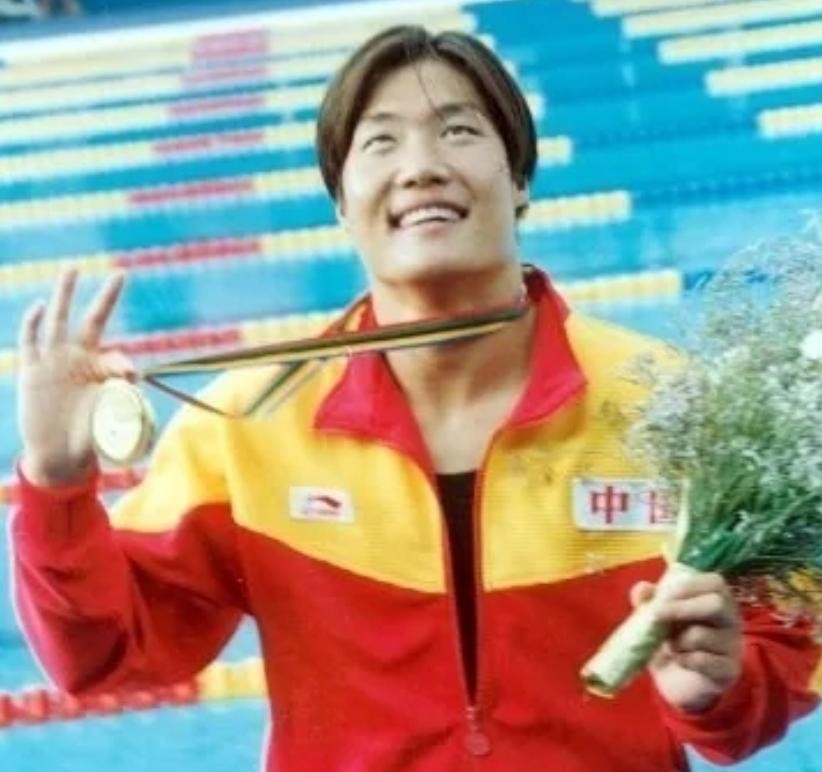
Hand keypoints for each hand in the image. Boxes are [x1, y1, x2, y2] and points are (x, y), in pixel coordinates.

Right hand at [17, 269, 135, 485]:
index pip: (116, 356)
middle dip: (106, 298)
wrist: (58, 456)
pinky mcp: (32, 371)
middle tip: (121, 274)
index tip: (129, 376)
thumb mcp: (110, 419)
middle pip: (93, 321)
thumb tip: (136, 379)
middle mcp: (79, 360)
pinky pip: (30, 341)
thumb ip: (126, 401)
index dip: (123, 363)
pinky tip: (41, 307)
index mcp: (101, 371)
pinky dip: (34, 323)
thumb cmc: (88, 438)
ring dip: (66, 294)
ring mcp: (54, 362)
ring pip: (59, 320)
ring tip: (73, 268)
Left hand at [631, 571, 742, 713]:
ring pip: (701, 635)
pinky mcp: (728, 670)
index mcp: (717, 598)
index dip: (685, 587)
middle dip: (681, 608)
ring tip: (671, 645)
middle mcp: (731, 619)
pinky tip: (681, 661)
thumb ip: (649, 599)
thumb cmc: (671, 638)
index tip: (661, 597)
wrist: (680, 680)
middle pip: (716, 604)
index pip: (714, 582)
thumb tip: (642, 588)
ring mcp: (733, 645)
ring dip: (677, 640)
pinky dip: (683, 659)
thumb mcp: (657, 616)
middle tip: (657, 616)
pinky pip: (702, 660)